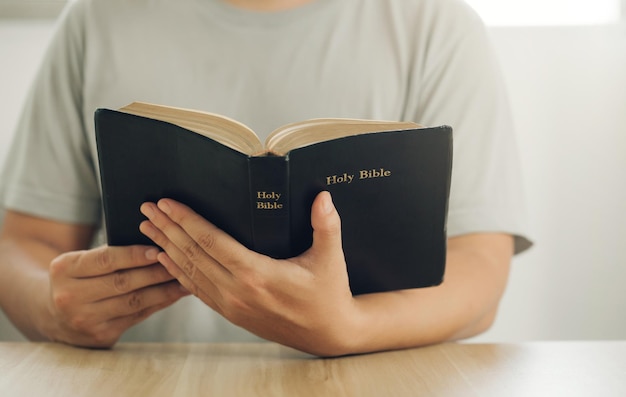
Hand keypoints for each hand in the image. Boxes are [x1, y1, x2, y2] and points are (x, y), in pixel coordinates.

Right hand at [46, 245, 189, 346]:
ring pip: (133, 302)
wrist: (54, 316)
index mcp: (64, 269)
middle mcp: (70, 296)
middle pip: (122, 283)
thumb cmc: (78, 279)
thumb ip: (108, 255)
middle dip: (155, 272)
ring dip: (163, 290)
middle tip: (179, 262)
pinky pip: (137, 316)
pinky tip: (175, 293)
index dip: (133, 255)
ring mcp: (85, 319)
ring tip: (184, 278)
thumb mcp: (80, 262)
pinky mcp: (101, 335)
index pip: (105, 260)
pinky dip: (159, 303)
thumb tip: (154, 244)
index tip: (157, 249)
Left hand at [139, 191, 360, 356]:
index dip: (186, 220)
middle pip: (192, 255)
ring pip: (189, 273)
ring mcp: (232, 306)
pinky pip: (197, 291)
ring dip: (166, 248)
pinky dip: (178, 272)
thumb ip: (326, 225)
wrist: (328, 334)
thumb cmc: (329, 295)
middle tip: (146, 209)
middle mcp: (237, 291)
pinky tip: (166, 260)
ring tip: (148, 229)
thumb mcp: (331, 258)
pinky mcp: (232, 314)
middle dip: (167, 229)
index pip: (211, 241)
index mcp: (257, 274)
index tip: (167, 204)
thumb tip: (323, 196)